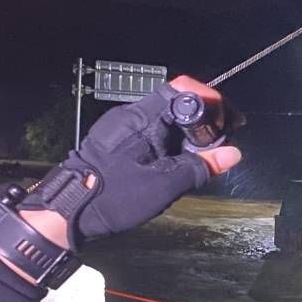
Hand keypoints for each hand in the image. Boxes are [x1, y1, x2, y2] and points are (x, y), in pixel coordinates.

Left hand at [0, 76, 241, 282]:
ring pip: (166, 117)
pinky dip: (172, 139)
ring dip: (188, 131)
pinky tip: (178, 160)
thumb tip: (233, 153)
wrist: (68, 212)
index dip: (211, 101)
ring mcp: (121, 126)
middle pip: (177, 102)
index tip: (228, 123)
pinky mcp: (117, 138)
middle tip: (221, 142)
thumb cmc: (115, 197)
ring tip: (203, 155)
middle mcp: (131, 114)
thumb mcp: (164, 186)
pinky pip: (152, 129)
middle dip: (204, 119)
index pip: (184, 90)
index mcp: (143, 118)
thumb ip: (200, 166)